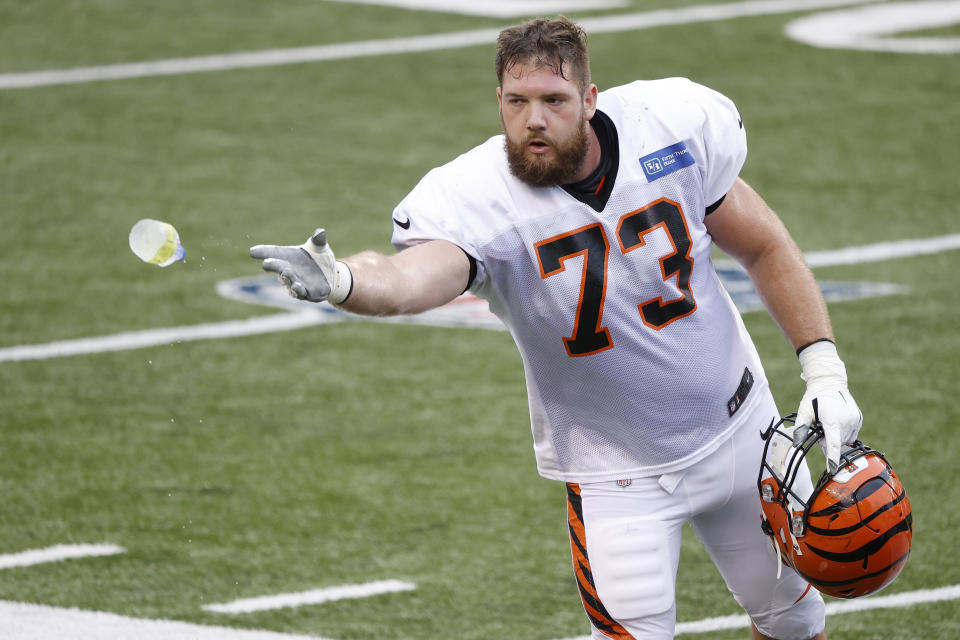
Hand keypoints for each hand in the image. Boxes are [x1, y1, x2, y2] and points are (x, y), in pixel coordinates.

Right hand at [249, 229, 352, 302]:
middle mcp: (288, 270)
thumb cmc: (320, 258)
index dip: (263, 251)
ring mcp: (296, 282)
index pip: (273, 252)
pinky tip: (297, 287)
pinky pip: (300, 293)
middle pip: (278, 267)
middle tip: (267, 263)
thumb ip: (318, 241)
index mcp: (288, 256)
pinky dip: (298, 290)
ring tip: (286, 272)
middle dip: (273, 265)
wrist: (332, 275)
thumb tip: (320, 232)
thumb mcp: (320, 247)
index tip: (252, 251)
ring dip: (286, 278)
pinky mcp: (307, 293)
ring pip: (288, 282)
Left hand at [796, 341, 862, 473]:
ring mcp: (855, 420)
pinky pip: (852, 434)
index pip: (833, 444)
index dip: (832, 458)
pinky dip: (843, 433)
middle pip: (838, 443)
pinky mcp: (859, 419)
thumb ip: (801, 429)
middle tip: (820, 428)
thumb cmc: (813, 398)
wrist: (830, 383)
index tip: (832, 470)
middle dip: (828, 441)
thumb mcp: (804, 412)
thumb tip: (797, 445)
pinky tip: (837, 422)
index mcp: (832, 419)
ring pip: (845, 440)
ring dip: (836, 437)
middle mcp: (846, 420)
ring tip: (828, 423)